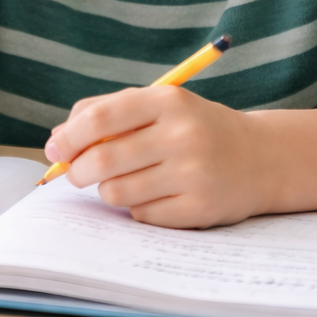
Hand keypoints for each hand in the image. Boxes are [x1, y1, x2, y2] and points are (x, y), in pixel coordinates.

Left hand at [44, 85, 273, 227]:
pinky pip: (142, 215)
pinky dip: (138, 208)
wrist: (262, 158)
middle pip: (102, 160)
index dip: (68, 137)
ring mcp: (193, 174)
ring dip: (109, 191)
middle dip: (78, 171)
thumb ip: (108, 112)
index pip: (99, 118)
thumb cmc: (196, 129)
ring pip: (117, 192)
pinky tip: (158, 195)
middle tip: (78, 174)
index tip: (54, 150)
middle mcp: (182, 135)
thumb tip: (57, 139)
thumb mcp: (160, 105)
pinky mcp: (199, 208)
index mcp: (168, 101)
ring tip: (125, 181)